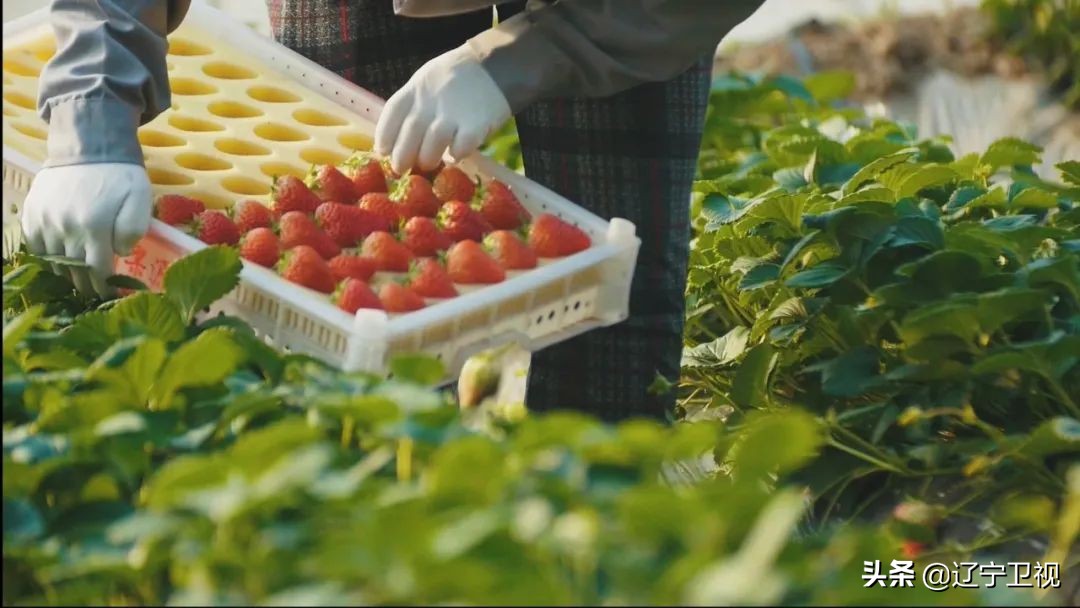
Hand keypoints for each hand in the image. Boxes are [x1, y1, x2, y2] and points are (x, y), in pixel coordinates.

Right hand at [20, 163, 151, 296]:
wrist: (89, 147)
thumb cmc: (121, 176)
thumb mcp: (140, 200)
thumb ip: (133, 230)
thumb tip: (118, 253)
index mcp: (94, 226)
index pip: (97, 270)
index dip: (103, 288)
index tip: (109, 296)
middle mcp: (65, 227)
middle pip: (74, 269)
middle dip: (86, 286)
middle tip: (94, 295)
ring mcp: (45, 220)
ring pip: (53, 261)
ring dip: (65, 275)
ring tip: (77, 282)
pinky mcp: (33, 212)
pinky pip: (34, 245)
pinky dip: (45, 258)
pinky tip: (58, 264)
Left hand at [375, 45, 510, 174]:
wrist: (494, 65)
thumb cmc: (456, 76)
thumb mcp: (426, 80)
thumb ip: (412, 104)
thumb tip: (396, 137)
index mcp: (416, 89)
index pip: (392, 113)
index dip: (384, 136)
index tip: (382, 151)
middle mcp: (431, 102)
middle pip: (409, 134)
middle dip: (402, 156)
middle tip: (401, 168)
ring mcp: (453, 114)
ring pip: (431, 146)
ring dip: (427, 159)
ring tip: (429, 163)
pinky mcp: (475, 126)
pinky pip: (460, 148)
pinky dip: (455, 155)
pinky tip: (455, 154)